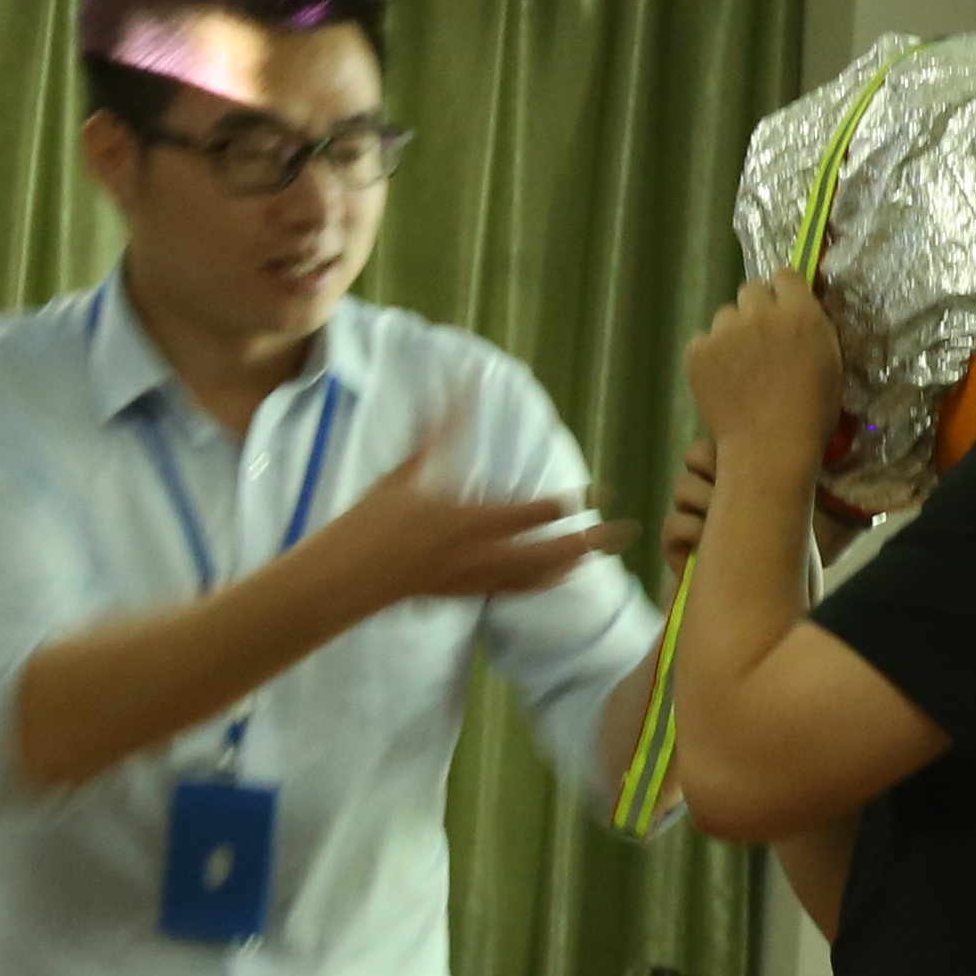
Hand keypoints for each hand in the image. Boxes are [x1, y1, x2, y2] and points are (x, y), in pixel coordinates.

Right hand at [324, 392, 604, 608]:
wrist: (348, 576)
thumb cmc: (374, 518)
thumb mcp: (408, 469)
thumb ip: (441, 427)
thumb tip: (463, 382)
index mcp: (468, 521)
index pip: (533, 512)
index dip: (570, 502)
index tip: (600, 491)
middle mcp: (480, 554)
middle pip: (550, 552)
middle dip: (590, 541)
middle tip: (627, 531)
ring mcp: (476, 579)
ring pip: (538, 576)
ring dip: (573, 562)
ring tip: (603, 551)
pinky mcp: (469, 594)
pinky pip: (518, 592)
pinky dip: (545, 581)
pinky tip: (563, 575)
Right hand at [657, 435, 864, 573]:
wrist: (781, 598)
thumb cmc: (792, 552)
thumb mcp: (790, 503)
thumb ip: (771, 471)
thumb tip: (763, 439)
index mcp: (738, 475)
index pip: (715, 441)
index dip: (723, 447)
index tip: (745, 463)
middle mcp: (711, 492)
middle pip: (693, 455)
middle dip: (717, 469)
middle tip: (736, 489)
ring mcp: (691, 518)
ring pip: (682, 488)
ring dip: (707, 502)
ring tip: (728, 520)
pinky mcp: (676, 547)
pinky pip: (672, 524)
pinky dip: (690, 532)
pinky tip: (710, 545)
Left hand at [685, 274, 849, 459]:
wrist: (769, 446)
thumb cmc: (811, 411)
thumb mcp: (830, 362)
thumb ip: (812, 326)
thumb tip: (797, 309)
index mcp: (799, 313)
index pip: (785, 277)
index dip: (783, 293)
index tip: (783, 311)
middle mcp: (760, 313)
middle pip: (751, 291)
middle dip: (756, 311)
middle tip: (761, 343)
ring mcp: (725, 330)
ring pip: (725, 317)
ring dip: (733, 334)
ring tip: (741, 369)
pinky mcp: (698, 350)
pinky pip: (703, 341)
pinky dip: (710, 357)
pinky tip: (723, 381)